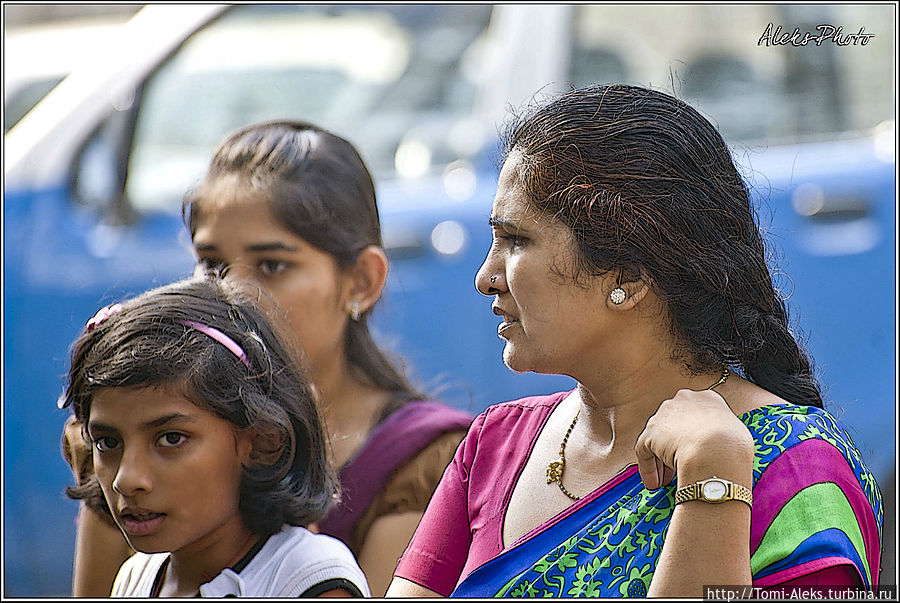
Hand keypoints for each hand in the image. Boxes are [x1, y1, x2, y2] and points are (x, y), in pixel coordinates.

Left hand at [634, 388, 752, 489]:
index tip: (698, 452)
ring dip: (661, 460)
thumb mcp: (737, 432)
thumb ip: (724, 434)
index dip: (695, 436)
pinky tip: (655, 484)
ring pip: (658, 439)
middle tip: (679, 467)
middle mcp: (682, 401)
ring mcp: (664, 415)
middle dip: (675, 446)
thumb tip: (720, 449)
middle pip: (675, 426)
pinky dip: (648, 468)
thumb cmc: (734, 447)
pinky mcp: (650, 433)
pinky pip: (645, 451)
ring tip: (666, 482)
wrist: (717, 451)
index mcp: (706, 398)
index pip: (695, 416)